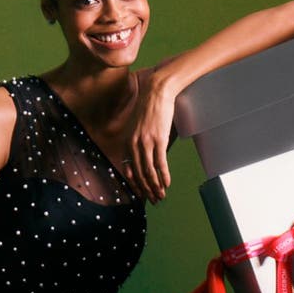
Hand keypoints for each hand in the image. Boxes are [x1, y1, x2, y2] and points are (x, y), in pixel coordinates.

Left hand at [119, 71, 178, 203]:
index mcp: (126, 142)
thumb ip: (137, 141)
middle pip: (139, 174)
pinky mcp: (158, 140)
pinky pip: (159, 163)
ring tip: (161, 196)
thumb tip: (142, 155)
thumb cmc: (149, 108)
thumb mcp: (136, 126)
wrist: (156, 92)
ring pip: (148, 171)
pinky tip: (166, 184)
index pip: (128, 169)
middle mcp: (133, 145)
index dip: (135, 185)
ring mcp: (146, 143)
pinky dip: (163, 176)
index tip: (141, 194)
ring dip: (155, 187)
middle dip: (146, 190)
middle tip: (153, 200)